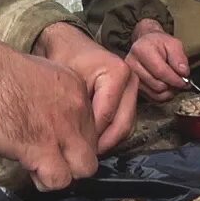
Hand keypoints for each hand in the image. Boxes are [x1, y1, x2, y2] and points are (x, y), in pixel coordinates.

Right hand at [0, 25, 97, 190]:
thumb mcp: (39, 74)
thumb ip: (52, 96)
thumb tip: (46, 116)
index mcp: (76, 89)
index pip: (91, 127)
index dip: (72, 140)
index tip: (55, 141)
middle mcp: (76, 109)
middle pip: (92, 150)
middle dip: (73, 160)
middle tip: (50, 158)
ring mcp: (62, 130)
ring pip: (83, 169)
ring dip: (62, 173)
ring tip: (39, 167)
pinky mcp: (42, 148)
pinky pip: (59, 180)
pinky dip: (45, 181)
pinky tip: (30, 168)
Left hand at [38, 23, 138, 152]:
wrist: (69, 43)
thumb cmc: (65, 58)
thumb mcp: (67, 82)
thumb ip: (74, 110)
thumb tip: (76, 142)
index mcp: (117, 73)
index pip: (106, 116)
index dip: (90, 137)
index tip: (73, 150)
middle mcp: (131, 80)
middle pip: (122, 125)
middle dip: (102, 144)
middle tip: (81, 157)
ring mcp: (134, 88)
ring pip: (125, 127)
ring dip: (107, 142)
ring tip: (86, 152)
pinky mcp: (131, 96)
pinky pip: (123, 122)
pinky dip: (109, 134)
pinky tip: (92, 142)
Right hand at [125, 18, 190, 103]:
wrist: (146, 44)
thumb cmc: (159, 43)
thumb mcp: (173, 44)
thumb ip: (179, 58)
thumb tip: (183, 73)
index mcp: (141, 50)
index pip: (160, 72)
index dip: (175, 79)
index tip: (184, 81)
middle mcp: (131, 64)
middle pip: (157, 85)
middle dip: (173, 85)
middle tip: (180, 80)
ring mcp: (131, 77)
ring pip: (155, 94)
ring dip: (168, 91)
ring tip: (173, 82)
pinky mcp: (134, 86)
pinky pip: (152, 97)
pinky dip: (162, 95)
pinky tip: (166, 86)